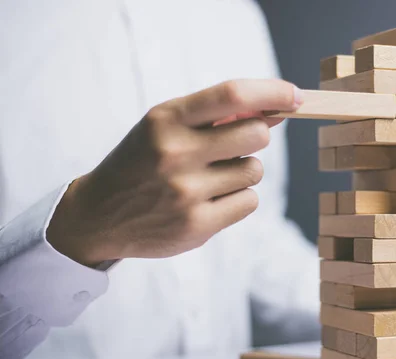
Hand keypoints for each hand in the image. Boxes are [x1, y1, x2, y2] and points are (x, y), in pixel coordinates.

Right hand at [47, 79, 302, 265]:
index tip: (295, 96)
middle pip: (256, 135)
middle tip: (234, 145)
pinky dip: (238, 199)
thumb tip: (275, 111)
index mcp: (166, 119)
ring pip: (254, 170)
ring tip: (209, 177)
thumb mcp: (164, 127)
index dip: (272, 92)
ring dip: (242, 171)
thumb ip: (215, 116)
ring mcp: (186, 192)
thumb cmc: (142, 161)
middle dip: (255, 137)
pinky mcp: (197, 225)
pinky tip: (209, 200)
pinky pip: (249, 201)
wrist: (98, 214)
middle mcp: (175, 152)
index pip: (232, 95)